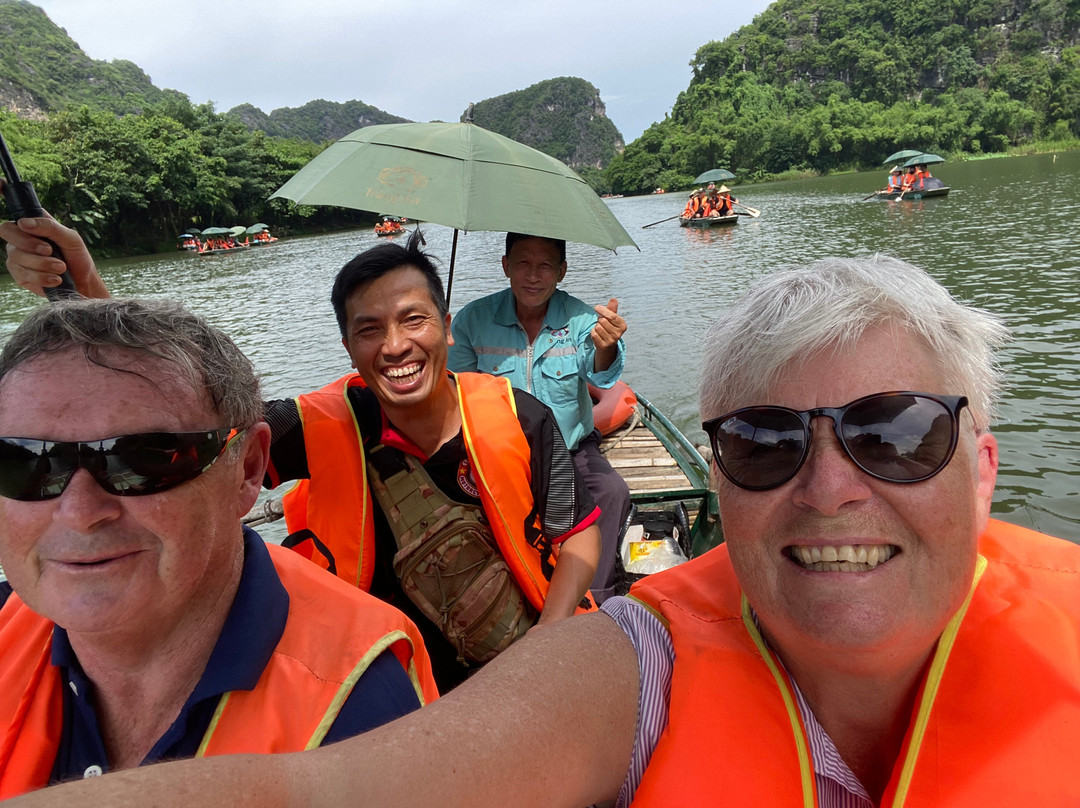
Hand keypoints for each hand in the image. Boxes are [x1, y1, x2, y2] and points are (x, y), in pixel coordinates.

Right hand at [0, 182, 108, 298]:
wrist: (82, 283)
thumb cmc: (77, 257)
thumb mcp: (70, 238)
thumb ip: (49, 227)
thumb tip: (23, 222)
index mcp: (33, 223)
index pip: (14, 206)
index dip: (0, 190)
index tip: (0, 183)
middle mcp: (21, 236)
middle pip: (5, 231)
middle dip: (29, 243)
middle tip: (49, 250)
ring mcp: (17, 255)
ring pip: (15, 255)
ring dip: (41, 264)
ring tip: (60, 267)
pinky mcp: (20, 274)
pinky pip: (21, 273)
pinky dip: (41, 277)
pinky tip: (55, 279)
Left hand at [592, 298, 625, 349]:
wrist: (607, 345)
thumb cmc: (609, 328)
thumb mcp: (612, 318)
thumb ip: (612, 309)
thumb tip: (613, 299)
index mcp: (623, 326)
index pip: (612, 316)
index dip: (603, 310)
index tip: (596, 307)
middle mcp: (618, 334)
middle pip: (603, 321)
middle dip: (600, 320)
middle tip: (602, 322)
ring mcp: (611, 341)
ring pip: (598, 327)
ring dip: (596, 326)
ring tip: (601, 329)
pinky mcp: (603, 345)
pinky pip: (594, 334)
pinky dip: (593, 332)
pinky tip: (598, 334)